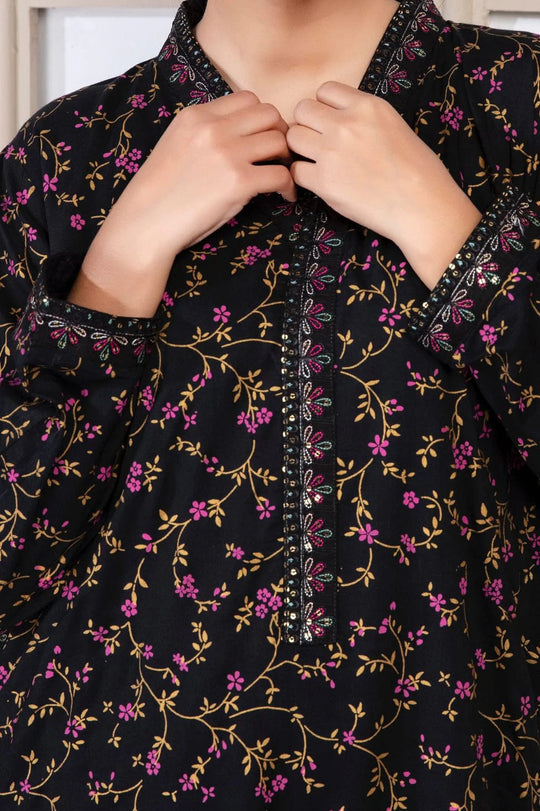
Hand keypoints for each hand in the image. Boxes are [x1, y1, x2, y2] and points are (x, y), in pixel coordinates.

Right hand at [71, 91, 295, 315]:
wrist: (145, 222)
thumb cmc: (159, 193)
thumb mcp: (177, 145)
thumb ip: (205, 133)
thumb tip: (239, 135)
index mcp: (196, 115)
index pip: (247, 99)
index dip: (262, 118)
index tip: (263, 138)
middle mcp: (213, 128)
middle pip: (269, 113)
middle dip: (280, 132)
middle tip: (279, 156)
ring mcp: (227, 153)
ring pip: (279, 141)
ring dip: (286, 158)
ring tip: (282, 176)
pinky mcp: (239, 182)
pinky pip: (281, 175)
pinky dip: (288, 186)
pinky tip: (284, 196)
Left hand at [287, 81, 480, 288]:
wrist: (422, 205)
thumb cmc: (416, 170)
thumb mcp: (393, 124)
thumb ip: (363, 116)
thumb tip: (336, 117)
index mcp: (367, 105)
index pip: (324, 90)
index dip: (324, 107)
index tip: (331, 123)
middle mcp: (346, 124)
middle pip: (302, 110)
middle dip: (307, 125)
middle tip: (318, 143)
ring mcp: (332, 152)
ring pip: (292, 137)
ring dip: (300, 149)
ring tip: (316, 162)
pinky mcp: (324, 182)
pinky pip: (295, 171)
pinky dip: (302, 177)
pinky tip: (318, 182)